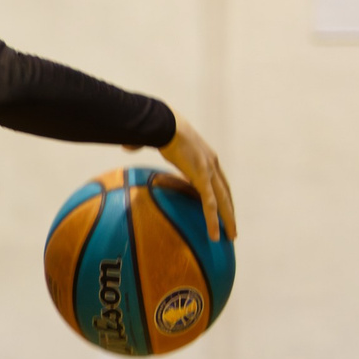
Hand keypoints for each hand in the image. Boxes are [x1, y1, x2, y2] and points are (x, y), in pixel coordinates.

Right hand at [151, 111, 236, 243]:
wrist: (163, 121)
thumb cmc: (156, 124)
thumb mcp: (154, 137)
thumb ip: (142, 144)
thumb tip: (126, 146)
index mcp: (204, 155)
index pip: (217, 178)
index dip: (221, 192)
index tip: (224, 205)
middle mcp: (211, 163)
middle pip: (225, 191)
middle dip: (230, 209)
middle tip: (232, 226)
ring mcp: (209, 170)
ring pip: (223, 201)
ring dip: (228, 219)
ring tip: (231, 237)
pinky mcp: (202, 177)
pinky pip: (209, 204)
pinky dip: (212, 221)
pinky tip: (215, 236)